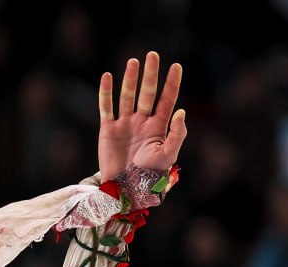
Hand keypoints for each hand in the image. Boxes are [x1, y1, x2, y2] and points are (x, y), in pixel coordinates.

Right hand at [98, 51, 185, 177]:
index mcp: (159, 128)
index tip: (176, 66)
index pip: (167, 100)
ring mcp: (125, 124)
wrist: (127, 190)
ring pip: (127, 96)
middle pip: (147, 93)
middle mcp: (142, 122)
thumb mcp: (168, 156)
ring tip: (133, 62)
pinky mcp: (108, 130)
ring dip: (130, 79)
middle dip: (150, 75)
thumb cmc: (150, 177)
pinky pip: (106, 107)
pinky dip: (106, 93)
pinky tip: (108, 77)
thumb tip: (181, 111)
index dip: (172, 83)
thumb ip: (177, 135)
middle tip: (153, 55)